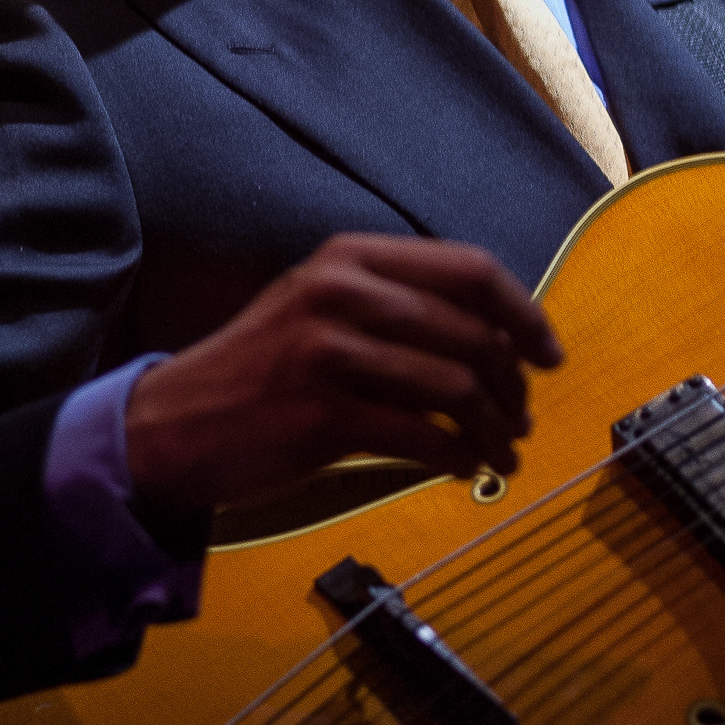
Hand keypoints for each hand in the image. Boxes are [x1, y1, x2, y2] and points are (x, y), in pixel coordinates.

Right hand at [125, 233, 562, 512]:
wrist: (177, 421)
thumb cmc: (264, 365)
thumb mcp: (322, 302)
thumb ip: (398, 300)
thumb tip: (499, 330)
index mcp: (352, 255)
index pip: (470, 268)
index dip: (523, 312)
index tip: (547, 353)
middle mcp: (343, 291)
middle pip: (471, 332)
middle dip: (512, 383)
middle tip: (520, 416)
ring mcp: (330, 352)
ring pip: (454, 387)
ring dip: (492, 428)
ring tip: (499, 449)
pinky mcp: (323, 415)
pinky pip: (422, 437)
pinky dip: (457, 458)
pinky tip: (461, 469)